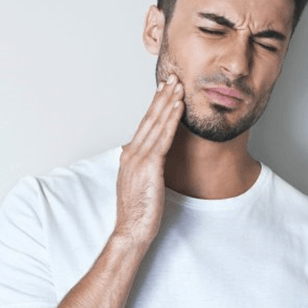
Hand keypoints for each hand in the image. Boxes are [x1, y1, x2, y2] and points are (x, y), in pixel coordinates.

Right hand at [114, 74, 183, 247]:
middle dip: (161, 97)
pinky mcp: (149, 166)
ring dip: (168, 102)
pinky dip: (171, 119)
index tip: (163, 91)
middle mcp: (131, 153)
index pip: (144, 126)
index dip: (154, 106)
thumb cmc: (137, 212)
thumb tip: (148, 159)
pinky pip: (163, 138)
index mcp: (129, 156)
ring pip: (156, 124)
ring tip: (178, 85)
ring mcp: (139, 158)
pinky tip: (178, 106)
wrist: (131, 230)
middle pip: (149, 119)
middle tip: (171, 78)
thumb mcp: (138, 184)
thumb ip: (142, 168)